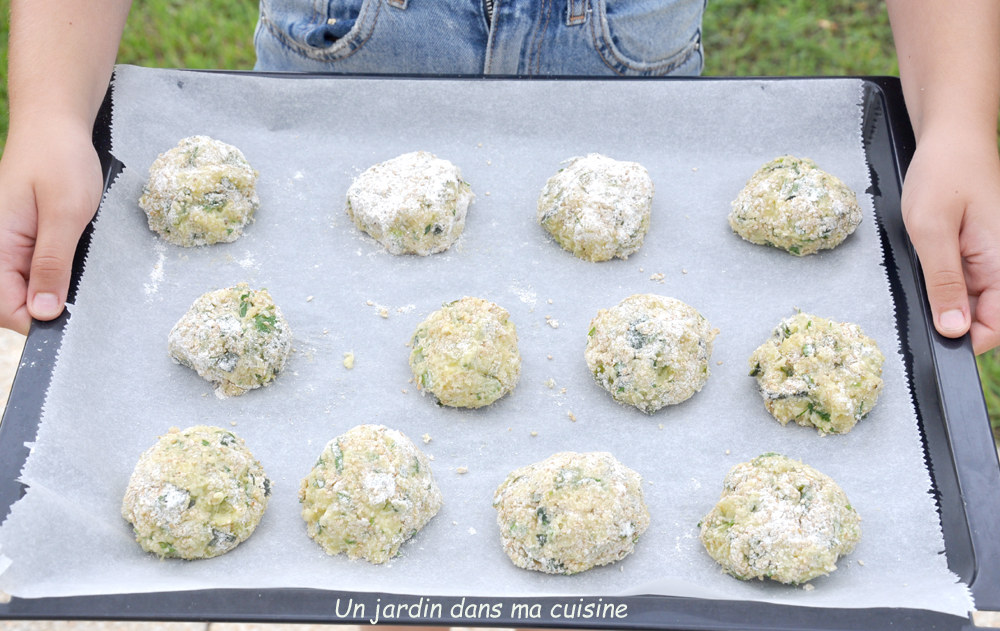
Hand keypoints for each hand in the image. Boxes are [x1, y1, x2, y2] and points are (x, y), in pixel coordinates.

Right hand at [0, 118, 102, 333]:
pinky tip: (80, 258)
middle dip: (50, 306)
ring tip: (83, 264)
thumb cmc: (59, 161)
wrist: (56, 126)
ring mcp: (13, 247)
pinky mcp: (28, 242)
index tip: (72, 316)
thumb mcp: (65, 213)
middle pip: (17, 304)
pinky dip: (62, 272)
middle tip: (86, 291)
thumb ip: (53, 263)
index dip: (37, 321)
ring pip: (31, 289)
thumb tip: (43, 312)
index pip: (6, 307)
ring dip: (59, 288)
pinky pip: (41, 271)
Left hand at [900, 126, 999, 353]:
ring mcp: (989, 256)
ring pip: (969, 298)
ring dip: (944, 294)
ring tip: (925, 263)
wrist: (951, 135)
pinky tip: (927, 257)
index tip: (936, 337)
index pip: (997, 325)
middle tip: (923, 287)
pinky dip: (941, 276)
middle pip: (982, 314)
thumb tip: (954, 329)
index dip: (967, 340)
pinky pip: (961, 278)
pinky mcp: (976, 249)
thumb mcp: (931, 230)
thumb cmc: (943, 172)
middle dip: (950, 315)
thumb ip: (944, 282)